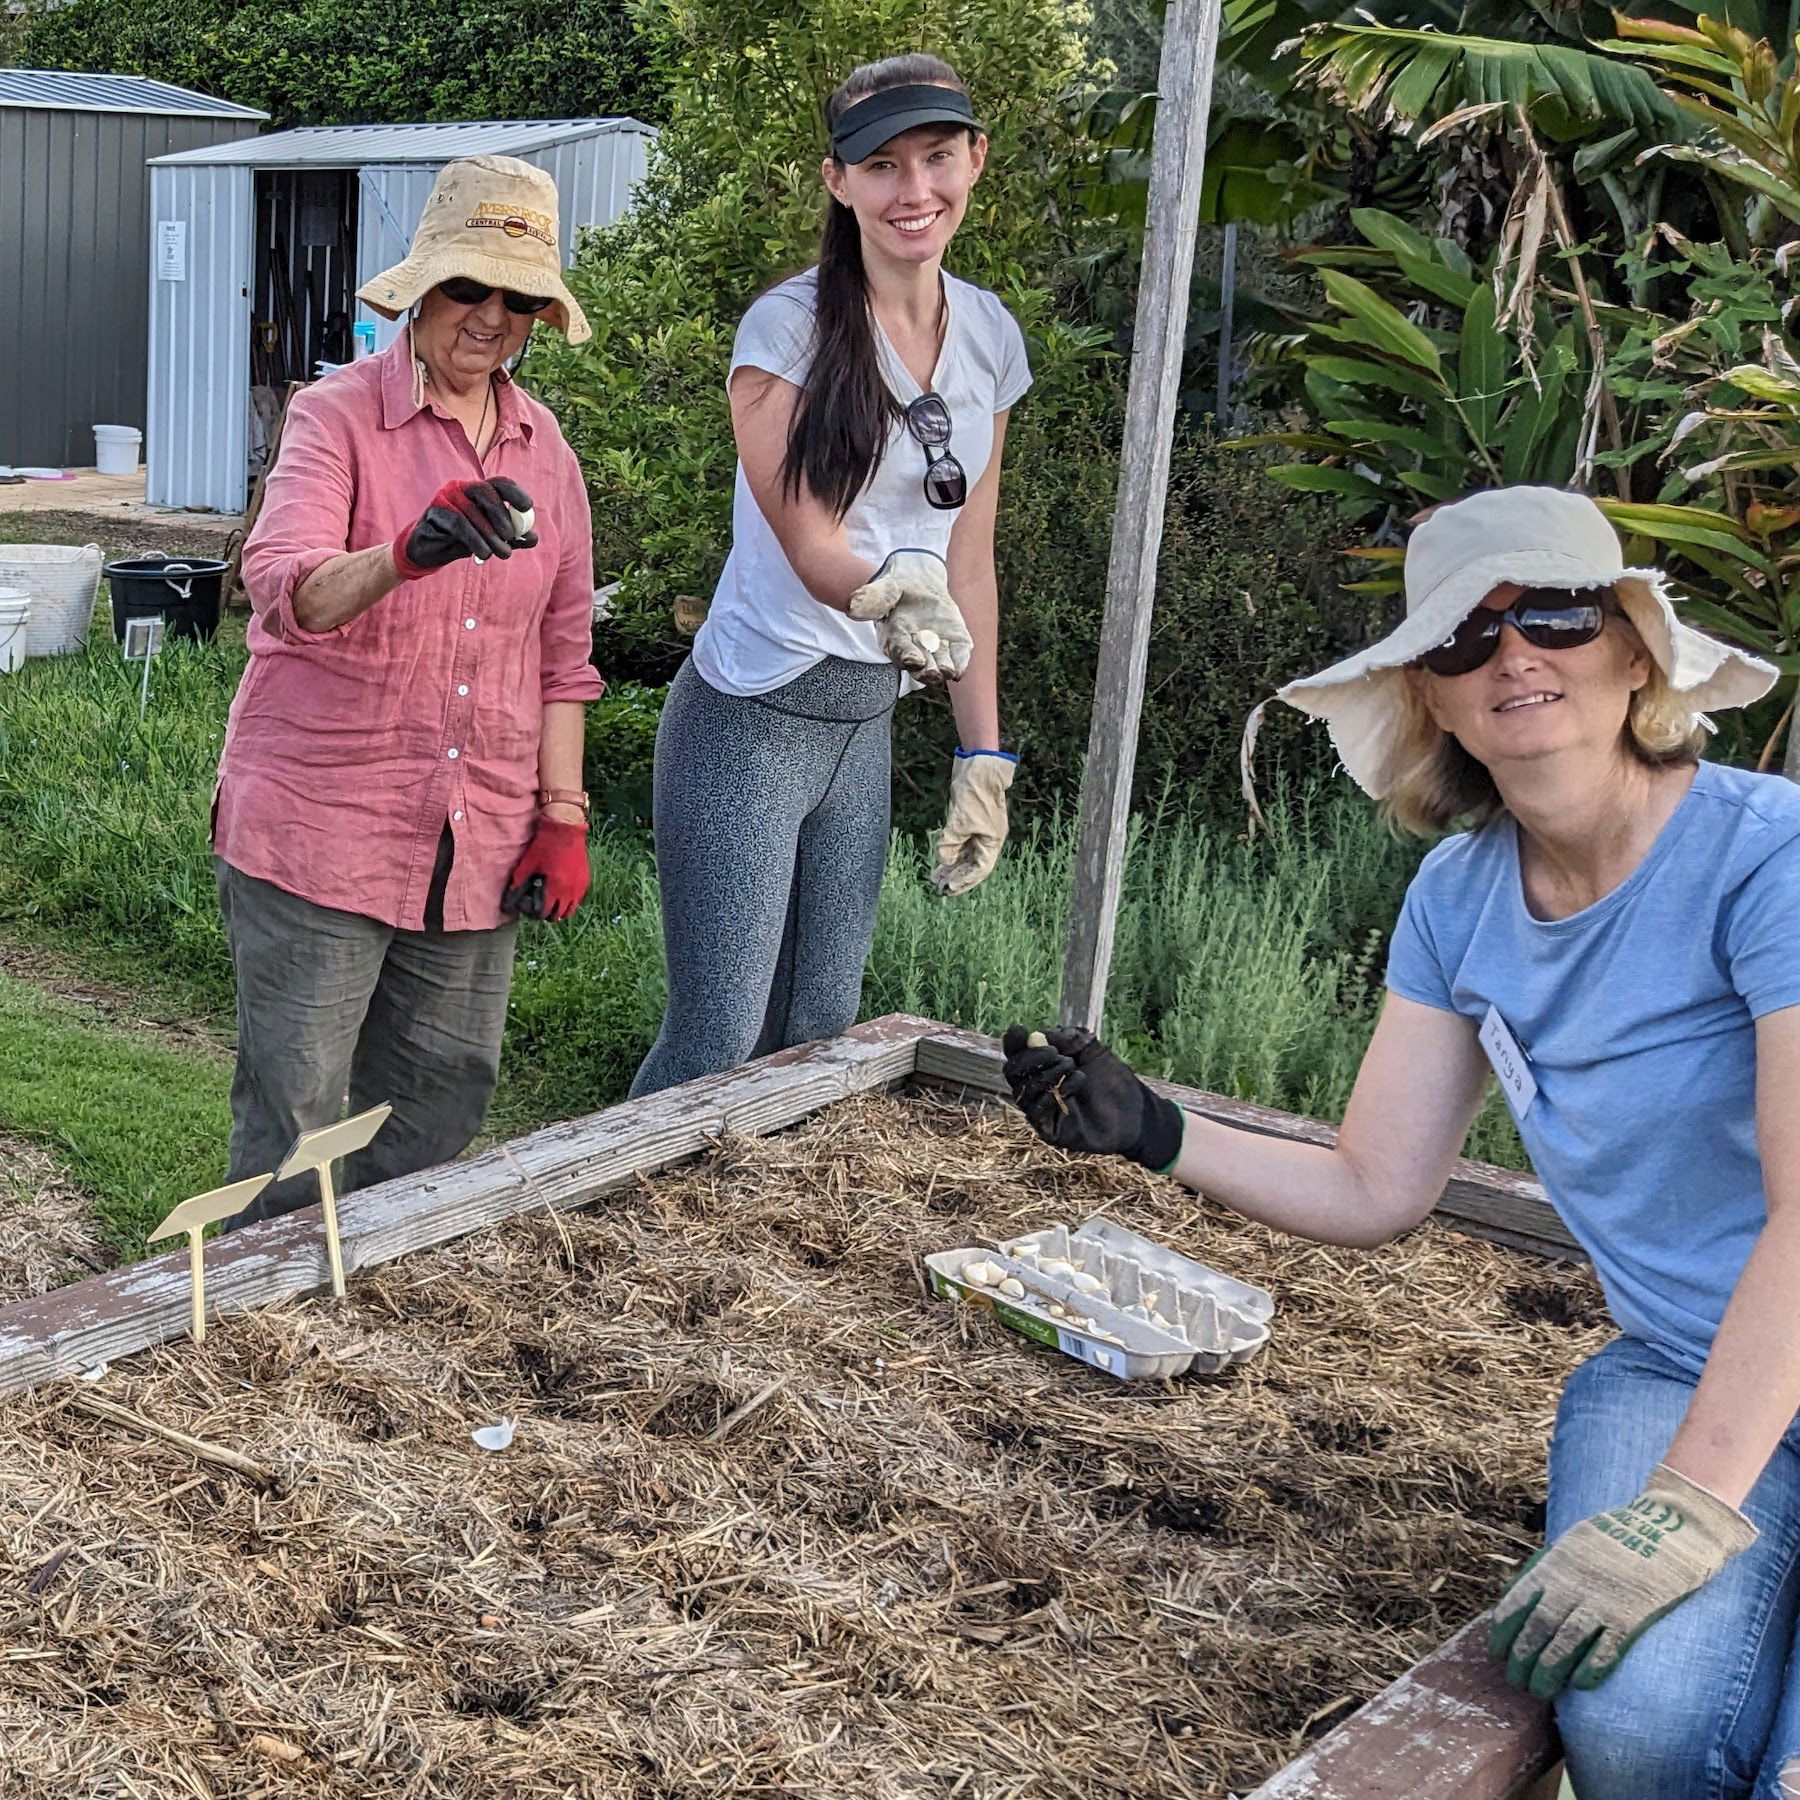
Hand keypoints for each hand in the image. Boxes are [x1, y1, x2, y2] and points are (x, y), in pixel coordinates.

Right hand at [393, 478, 536, 580]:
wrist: (430, 552)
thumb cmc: (463, 541)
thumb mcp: (491, 540)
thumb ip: (512, 538)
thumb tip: (534, 538)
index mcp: (478, 491)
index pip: (499, 483)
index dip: (514, 492)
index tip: (527, 506)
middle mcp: (462, 488)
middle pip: (486, 492)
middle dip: (502, 516)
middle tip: (511, 537)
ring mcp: (446, 497)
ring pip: (473, 511)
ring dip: (491, 535)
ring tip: (503, 554)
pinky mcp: (434, 512)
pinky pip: (459, 524)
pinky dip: (475, 540)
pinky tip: (484, 555)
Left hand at [501, 818, 589, 921]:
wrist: (565, 828)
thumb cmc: (545, 845)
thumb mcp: (528, 864)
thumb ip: (517, 883)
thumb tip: (507, 901)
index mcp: (555, 888)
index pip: (543, 913)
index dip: (531, 910)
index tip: (526, 900)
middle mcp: (570, 891)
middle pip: (557, 916)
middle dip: (545, 912)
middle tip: (536, 900)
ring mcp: (580, 886)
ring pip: (570, 910)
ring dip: (558, 908)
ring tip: (548, 897)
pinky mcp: (585, 880)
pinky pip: (577, 899)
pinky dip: (568, 899)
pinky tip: (558, 888)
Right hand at [846, 549, 971, 682]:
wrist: (920, 583)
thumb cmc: (898, 589)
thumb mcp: (885, 588)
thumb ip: (873, 599)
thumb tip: (853, 608)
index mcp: (895, 638)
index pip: (900, 652)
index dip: (907, 656)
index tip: (914, 660)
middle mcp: (915, 649)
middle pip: (921, 666)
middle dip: (927, 671)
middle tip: (934, 673)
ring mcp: (936, 648)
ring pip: (940, 664)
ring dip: (944, 669)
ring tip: (948, 671)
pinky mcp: (954, 643)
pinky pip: (959, 656)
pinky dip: (961, 662)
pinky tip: (961, 668)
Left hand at [933, 750, 1015, 895]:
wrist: (977, 767)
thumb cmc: (975, 793)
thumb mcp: (960, 821)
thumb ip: (950, 843)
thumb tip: (943, 860)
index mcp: (992, 841)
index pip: (979, 869)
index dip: (965, 880)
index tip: (949, 888)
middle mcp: (987, 839)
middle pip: (972, 865)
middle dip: (956, 877)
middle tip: (938, 887)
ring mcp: (978, 831)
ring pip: (965, 856)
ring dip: (951, 867)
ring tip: (935, 878)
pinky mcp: (968, 823)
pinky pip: (960, 845)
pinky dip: (950, 854)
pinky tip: (939, 862)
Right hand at [1000, 1025, 1185, 1170]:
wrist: (1135, 1111)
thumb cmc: (1113, 1080)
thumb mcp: (1094, 1050)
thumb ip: (1070, 1039)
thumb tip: (1042, 1034)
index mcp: (1042, 1066)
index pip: (1016, 1054)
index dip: (1014, 1042)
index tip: (1021, 1031)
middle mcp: (1036, 1087)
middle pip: (1012, 1071)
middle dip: (1030, 1058)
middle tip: (1055, 1054)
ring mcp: (1041, 1109)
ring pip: (1022, 1090)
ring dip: (1046, 1074)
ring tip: (1073, 1068)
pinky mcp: (1049, 1129)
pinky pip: (1035, 1111)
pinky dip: (1052, 1094)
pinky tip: (1077, 1083)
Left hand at [1488, 1463, 1757, 1697]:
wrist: (1664, 1528)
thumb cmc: (1612, 1538)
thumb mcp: (1569, 1544)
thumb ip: (1546, 1568)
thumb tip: (1519, 1594)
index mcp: (1553, 1565)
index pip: (1517, 1603)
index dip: (1504, 1631)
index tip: (1496, 1652)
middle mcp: (1572, 1584)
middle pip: (1538, 1627)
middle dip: (1522, 1658)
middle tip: (1515, 1681)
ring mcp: (1601, 1600)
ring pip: (1566, 1642)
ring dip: (1549, 1670)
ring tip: (1540, 1691)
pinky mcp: (1632, 1615)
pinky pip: (1607, 1648)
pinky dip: (1591, 1668)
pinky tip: (1579, 1684)